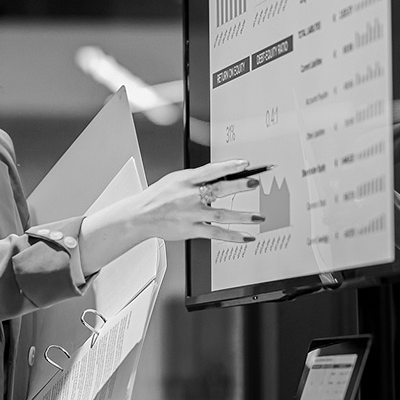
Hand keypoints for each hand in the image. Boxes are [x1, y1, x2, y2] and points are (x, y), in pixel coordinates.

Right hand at [131, 159, 264, 242]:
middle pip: (218, 189)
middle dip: (239, 186)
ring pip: (221, 214)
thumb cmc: (158, 197)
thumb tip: (219, 174)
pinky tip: (246, 236)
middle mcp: (190, 196)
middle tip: (255, 183)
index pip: (211, 170)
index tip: (245, 164)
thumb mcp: (175, 179)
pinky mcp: (191, 229)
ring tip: (258, 216)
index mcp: (186, 180)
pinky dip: (232, 236)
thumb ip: (196, 178)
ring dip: (242, 216)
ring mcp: (192, 214)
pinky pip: (215, 233)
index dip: (228, 166)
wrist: (141, 216)